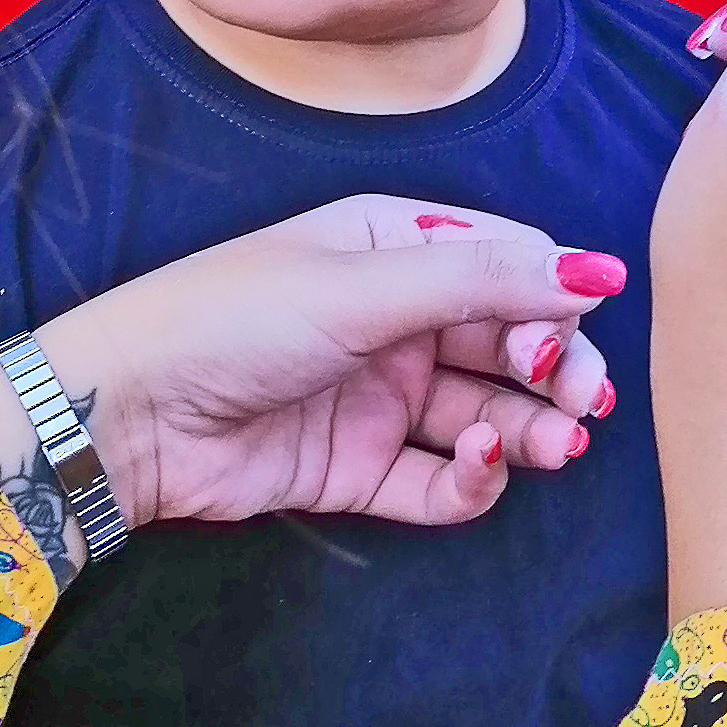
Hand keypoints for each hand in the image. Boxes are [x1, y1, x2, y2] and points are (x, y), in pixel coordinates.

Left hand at [37, 194, 624, 529]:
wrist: (129, 412)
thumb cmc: (230, 319)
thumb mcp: (361, 285)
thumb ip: (480, 281)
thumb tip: (597, 270)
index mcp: (387, 246)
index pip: (501, 263)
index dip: (551, 294)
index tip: (588, 321)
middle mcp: (389, 318)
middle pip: (505, 343)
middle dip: (555, 368)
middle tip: (580, 397)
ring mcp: (375, 396)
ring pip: (485, 415)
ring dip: (529, 427)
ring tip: (552, 441)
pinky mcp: (357, 468)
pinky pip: (441, 479)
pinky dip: (474, 478)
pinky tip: (482, 462)